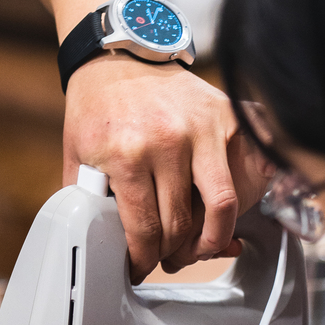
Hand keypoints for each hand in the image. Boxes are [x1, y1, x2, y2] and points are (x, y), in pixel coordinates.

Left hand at [64, 54, 273, 281]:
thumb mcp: (77, 155)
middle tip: (166, 260)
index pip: (145, 230)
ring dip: (212, 238)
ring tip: (198, 247)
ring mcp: (203, 128)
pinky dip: (243, 198)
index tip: (139, 268)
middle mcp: (169, 141)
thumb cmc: (97, 106)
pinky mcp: (227, 116)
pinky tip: (225, 213)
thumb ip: (87, 200)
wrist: (121, 56)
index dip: (142, 260)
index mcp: (126, 155)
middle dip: (173, 254)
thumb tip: (100, 244)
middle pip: (183, 225)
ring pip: (223, 206)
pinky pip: (247, 170)